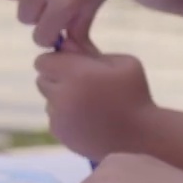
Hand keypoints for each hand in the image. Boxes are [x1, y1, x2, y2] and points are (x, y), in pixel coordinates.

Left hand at [35, 47, 155, 160]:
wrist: (141, 138)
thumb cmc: (136, 95)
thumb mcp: (124, 63)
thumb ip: (91, 51)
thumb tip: (66, 44)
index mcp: (78, 74)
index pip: (43, 61)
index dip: (58, 60)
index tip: (73, 64)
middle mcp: (62, 96)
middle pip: (42, 79)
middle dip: (58, 78)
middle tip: (83, 83)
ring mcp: (59, 118)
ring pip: (49, 99)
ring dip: (62, 97)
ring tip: (90, 104)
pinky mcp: (60, 134)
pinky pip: (55, 117)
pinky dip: (67, 116)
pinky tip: (90, 119)